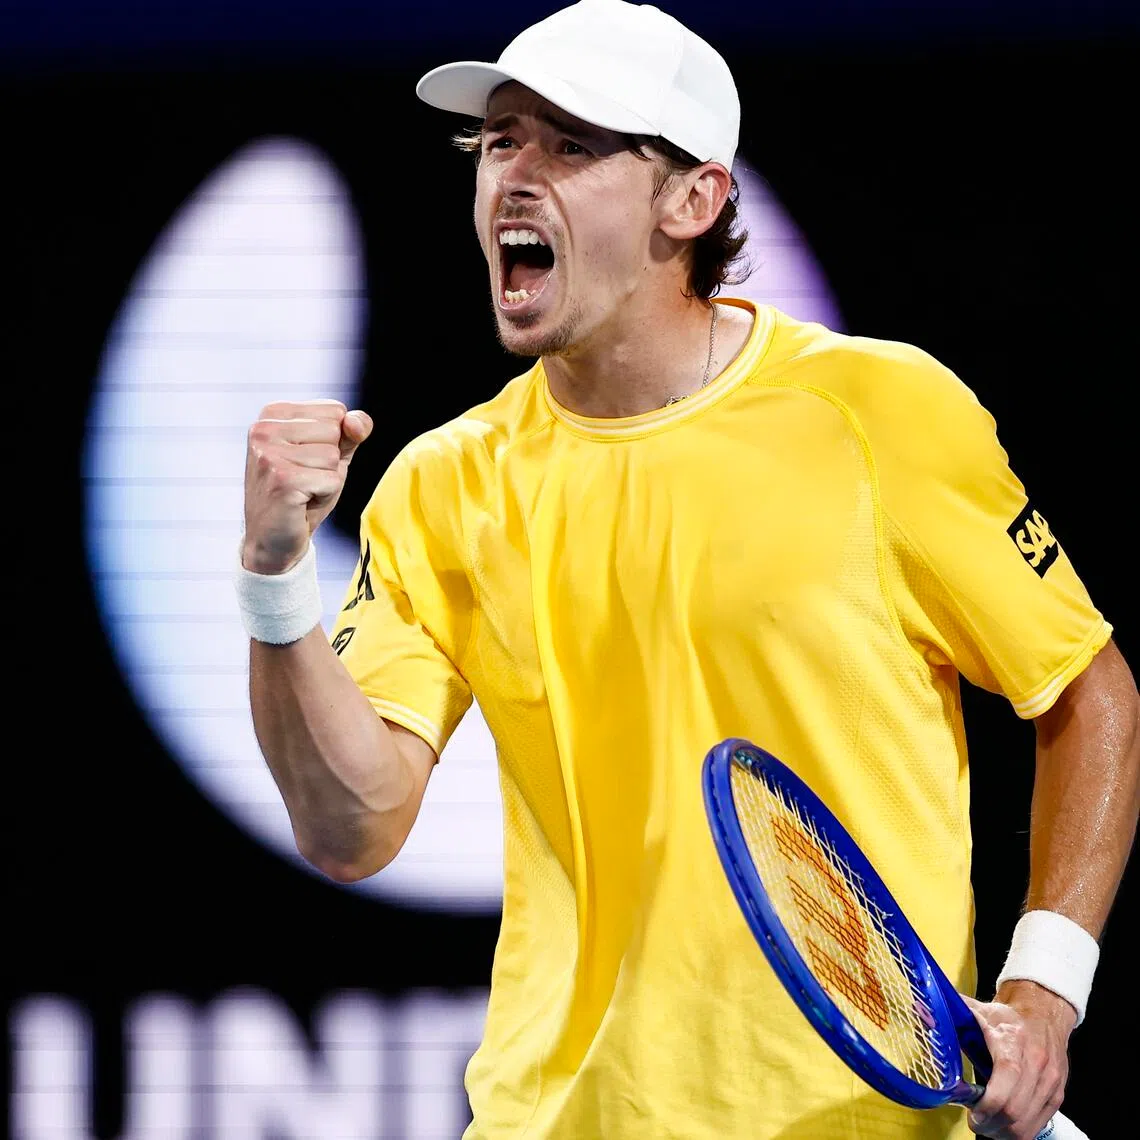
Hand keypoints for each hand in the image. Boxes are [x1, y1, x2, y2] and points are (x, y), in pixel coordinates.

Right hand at [242, 400, 372, 573]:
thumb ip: (350, 432)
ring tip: (303, 490)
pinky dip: (325, 495)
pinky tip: (302, 503)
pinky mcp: (281, 479)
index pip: (335, 410)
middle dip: (330, 461)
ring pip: (333, 457)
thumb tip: (356, 421)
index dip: (334, 442)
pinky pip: (332, 480)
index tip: (307, 461)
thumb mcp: (331, 456)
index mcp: (273, 414)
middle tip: (305, 479)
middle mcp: (264, 429)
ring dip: (327, 479)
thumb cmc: (303, 493)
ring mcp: (270, 454)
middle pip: (335, 431)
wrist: (273, 538)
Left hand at [961, 981, 1076, 1138]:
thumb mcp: (976, 1009)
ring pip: (1027, 1125)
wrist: (1043, 1013)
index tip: (971, 1113)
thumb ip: (949, 1012)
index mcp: (1013, 1042)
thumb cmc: (1005, 1016)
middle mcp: (1037, 1065)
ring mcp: (1050, 1083)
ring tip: (986, 1125)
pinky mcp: (1056, 1096)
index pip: (1006, 1081)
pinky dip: (1018, 1132)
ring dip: (1003, 1132)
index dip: (987, 1105)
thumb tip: (917, 1008)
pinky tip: (1002, 1125)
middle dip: (990, 1124)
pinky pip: (1038, 1126)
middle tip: (974, 1122)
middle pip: (1015, 1111)